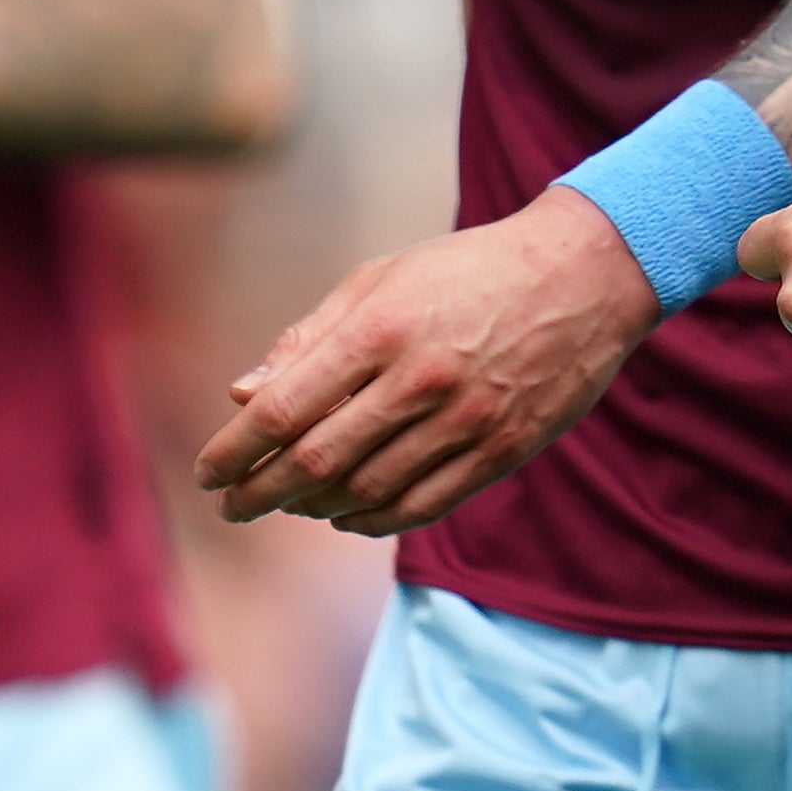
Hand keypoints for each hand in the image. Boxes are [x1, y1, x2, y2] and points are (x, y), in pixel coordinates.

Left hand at [196, 185, 660, 530]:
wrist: (583, 275)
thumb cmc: (468, 270)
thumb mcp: (381, 278)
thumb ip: (309, 339)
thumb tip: (242, 397)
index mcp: (380, 327)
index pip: (282, 408)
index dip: (233, 450)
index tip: (208, 473)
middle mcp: (420, 378)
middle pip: (315, 460)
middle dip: (260, 493)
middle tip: (233, 507)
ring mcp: (465, 420)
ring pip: (366, 490)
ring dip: (314, 508)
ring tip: (292, 505)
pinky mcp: (502, 450)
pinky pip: (422, 505)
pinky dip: (373, 520)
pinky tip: (348, 515)